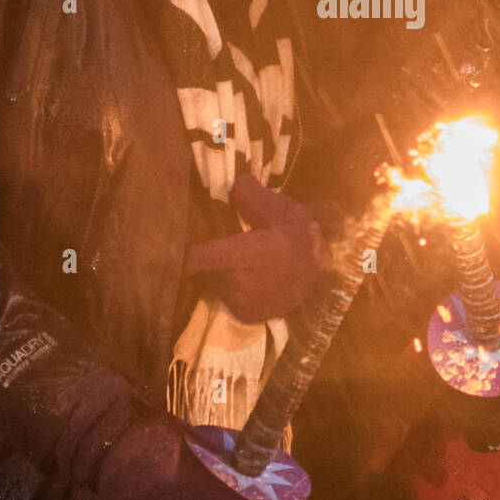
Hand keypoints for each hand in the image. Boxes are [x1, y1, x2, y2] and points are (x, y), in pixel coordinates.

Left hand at [186, 176, 333, 322]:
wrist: (325, 264)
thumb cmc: (299, 233)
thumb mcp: (279, 207)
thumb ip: (251, 196)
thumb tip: (234, 183)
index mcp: (249, 254)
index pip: (204, 258)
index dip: (187, 255)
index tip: (175, 248)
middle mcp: (245, 284)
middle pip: (211, 270)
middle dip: (219, 259)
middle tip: (238, 248)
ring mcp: (249, 304)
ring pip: (221, 285)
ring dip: (229, 276)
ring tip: (249, 265)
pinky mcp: (253, 316)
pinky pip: (232, 302)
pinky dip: (239, 293)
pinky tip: (256, 281)